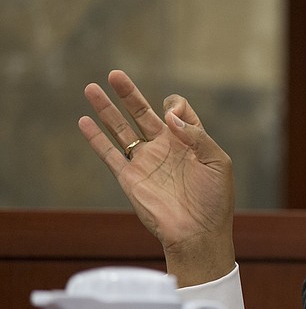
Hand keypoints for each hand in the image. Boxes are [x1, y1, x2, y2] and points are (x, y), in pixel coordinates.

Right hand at [78, 70, 234, 286]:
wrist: (198, 234)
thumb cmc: (214, 201)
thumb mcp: (217, 162)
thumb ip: (197, 135)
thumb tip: (169, 116)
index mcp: (189, 142)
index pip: (177, 111)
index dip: (175, 107)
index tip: (172, 117)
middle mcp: (165, 148)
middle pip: (142, 113)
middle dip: (128, 94)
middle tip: (114, 74)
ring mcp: (146, 162)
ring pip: (121, 129)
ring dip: (106, 110)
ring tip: (92, 88)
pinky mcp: (130, 179)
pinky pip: (110, 155)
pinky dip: (96, 139)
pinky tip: (84, 122)